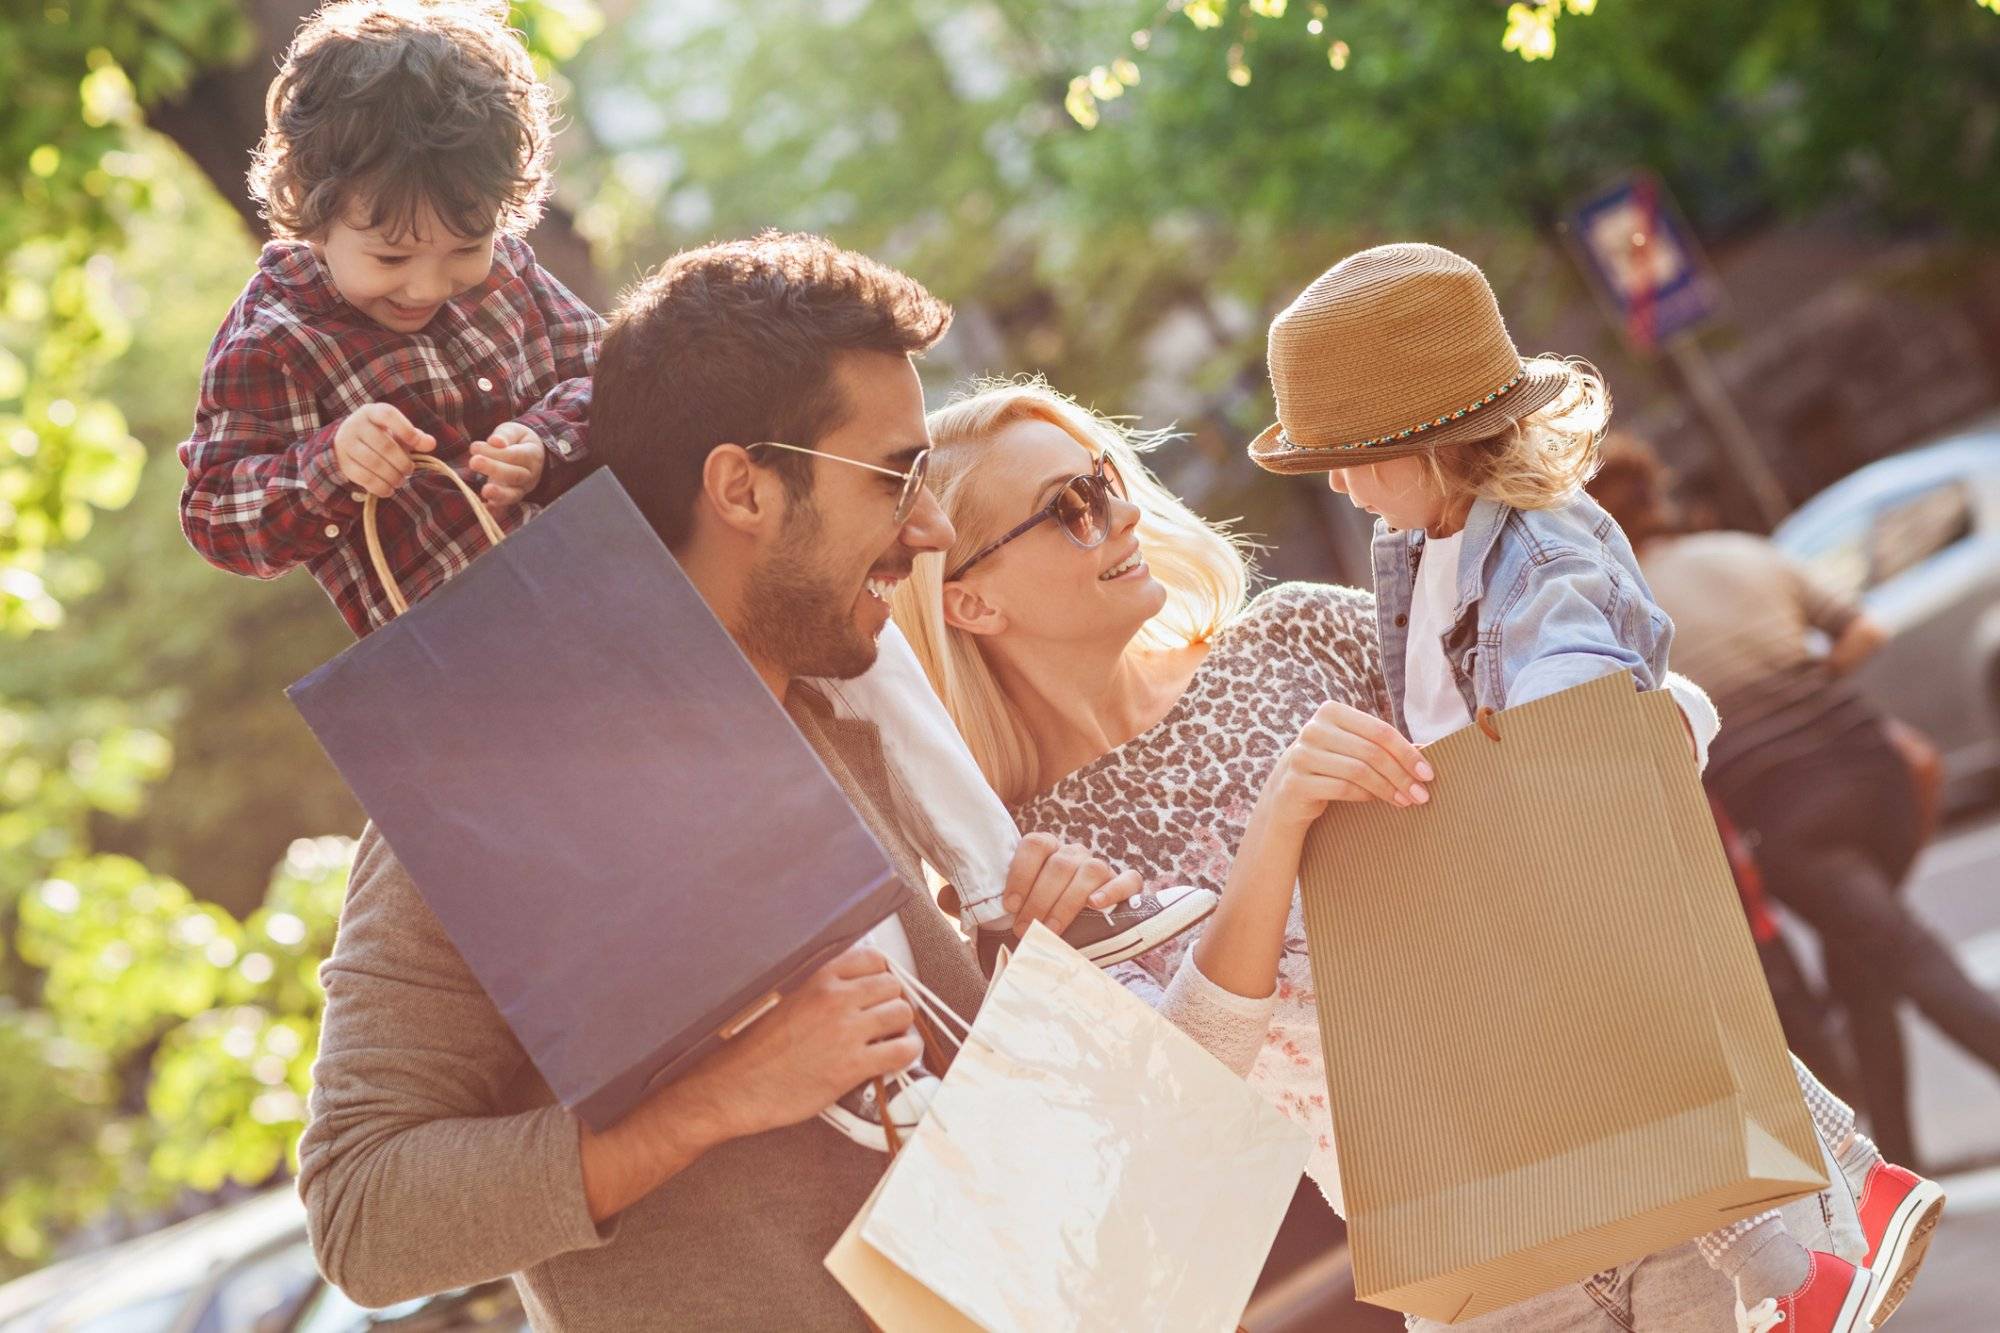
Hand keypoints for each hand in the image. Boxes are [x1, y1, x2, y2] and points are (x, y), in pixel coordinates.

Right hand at [333, 403, 434, 497]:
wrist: (348, 441)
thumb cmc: (380, 435)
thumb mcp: (397, 431)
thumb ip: (416, 437)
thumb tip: (431, 444)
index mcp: (372, 412)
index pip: (388, 415)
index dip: (406, 429)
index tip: (417, 444)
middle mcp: (356, 424)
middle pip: (384, 445)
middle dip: (402, 462)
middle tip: (409, 470)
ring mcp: (346, 443)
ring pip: (374, 463)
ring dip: (392, 476)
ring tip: (401, 481)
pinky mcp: (342, 462)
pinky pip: (363, 477)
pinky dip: (380, 487)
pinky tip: (389, 489)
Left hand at [469, 421, 545, 509]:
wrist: (530, 455)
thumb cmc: (517, 441)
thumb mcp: (513, 431)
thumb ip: (504, 435)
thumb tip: (495, 441)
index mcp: (532, 455)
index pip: (515, 455)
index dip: (495, 453)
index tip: (474, 447)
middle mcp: (530, 475)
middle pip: (515, 475)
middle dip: (493, 469)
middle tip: (473, 461)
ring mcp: (522, 490)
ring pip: (513, 495)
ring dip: (499, 494)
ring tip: (484, 491)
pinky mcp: (511, 499)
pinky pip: (505, 509)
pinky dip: (495, 512)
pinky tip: (484, 509)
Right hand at [673, 944, 920, 1141]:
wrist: (732, 1087)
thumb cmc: (751, 1047)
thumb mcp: (782, 998)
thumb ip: (816, 987)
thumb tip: (849, 985)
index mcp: (816, 977)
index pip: (873, 958)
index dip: (881, 976)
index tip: (879, 991)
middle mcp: (834, 997)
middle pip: (893, 985)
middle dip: (893, 1002)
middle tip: (885, 1019)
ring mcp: (845, 1030)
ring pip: (902, 1013)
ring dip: (901, 1027)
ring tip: (890, 1039)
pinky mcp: (852, 1065)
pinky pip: (902, 1050)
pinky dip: (907, 1053)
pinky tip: (897, 1058)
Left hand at [998, 831, 1141, 937]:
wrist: (1085, 927)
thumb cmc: (1047, 916)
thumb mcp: (1027, 905)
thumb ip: (1017, 906)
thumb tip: (999, 928)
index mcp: (1049, 849)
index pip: (1035, 845)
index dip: (1020, 873)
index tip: (1010, 905)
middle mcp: (1075, 853)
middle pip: (1059, 865)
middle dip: (1039, 900)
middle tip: (1024, 929)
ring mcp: (1101, 866)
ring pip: (1090, 871)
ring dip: (1067, 902)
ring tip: (1051, 929)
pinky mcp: (1127, 884)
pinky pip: (1128, 880)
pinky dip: (1112, 891)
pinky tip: (1095, 904)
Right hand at [1255, 699, 1433, 833]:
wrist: (1287, 794)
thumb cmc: (1329, 768)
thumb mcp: (1354, 750)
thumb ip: (1384, 746)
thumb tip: (1428, 749)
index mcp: (1331, 712)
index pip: (1380, 731)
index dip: (1407, 752)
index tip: (1428, 774)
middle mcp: (1313, 729)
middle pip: (1371, 751)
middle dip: (1401, 775)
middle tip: (1421, 794)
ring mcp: (1301, 754)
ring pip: (1358, 771)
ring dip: (1388, 788)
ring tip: (1405, 801)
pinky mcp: (1296, 781)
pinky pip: (1341, 788)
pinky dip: (1365, 796)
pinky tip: (1376, 801)